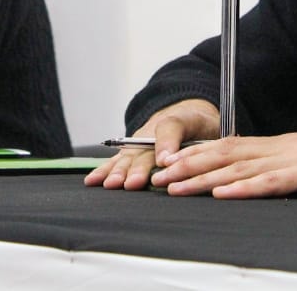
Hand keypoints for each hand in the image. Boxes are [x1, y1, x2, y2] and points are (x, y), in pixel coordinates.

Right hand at [84, 98, 220, 190]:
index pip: (170, 128)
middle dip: (137, 168)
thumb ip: (187, 136)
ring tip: (112, 184)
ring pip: (128, 157)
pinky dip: (104, 171)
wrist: (185, 113)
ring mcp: (138, 142)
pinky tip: (92, 181)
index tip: (165, 162)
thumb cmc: (198, 123)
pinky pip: (116, 161)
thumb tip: (166, 160)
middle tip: (132, 183)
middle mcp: (152, 132)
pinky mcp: (130, 152)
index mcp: (178, 121)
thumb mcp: (204, 123)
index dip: (166, 143)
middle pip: (144, 150)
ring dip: (119, 171)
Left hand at [148, 115, 296, 198]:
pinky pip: (273, 182)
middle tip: (156, 175)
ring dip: (204, 178)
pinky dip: (246, 188)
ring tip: (176, 186)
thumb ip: (283, 172)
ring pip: (239, 168)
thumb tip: (256, 183)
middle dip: (186, 165)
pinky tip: (225, 193)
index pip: (226, 148)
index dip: (194, 156)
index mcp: (277, 147)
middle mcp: (278, 149)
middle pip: (223, 155)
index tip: (166, 164)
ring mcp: (292, 160)